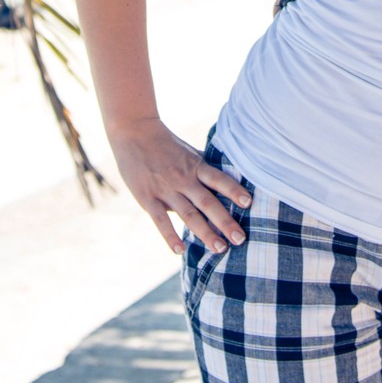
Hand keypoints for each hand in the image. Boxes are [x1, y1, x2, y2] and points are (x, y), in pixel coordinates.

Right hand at [109, 119, 251, 254]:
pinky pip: (160, 220)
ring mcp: (165, 189)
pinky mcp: (147, 198)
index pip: (218, 179)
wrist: (133, 131)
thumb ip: (204, 166)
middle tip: (240, 239)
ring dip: (205, 233)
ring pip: (188, 215)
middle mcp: (183, 178)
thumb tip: (228, 175)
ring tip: (220, 248)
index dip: (233, 190)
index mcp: (195, 165)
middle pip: (207, 202)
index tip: (248, 203)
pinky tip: (180, 251)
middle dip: (225, 222)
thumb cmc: (164, 142)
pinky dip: (170, 236)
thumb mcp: (188, 151)